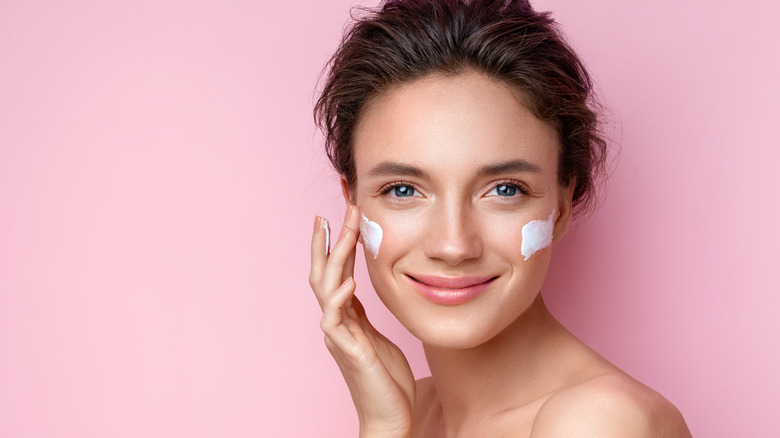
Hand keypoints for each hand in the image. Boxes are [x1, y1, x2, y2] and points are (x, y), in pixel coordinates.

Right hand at [310, 205, 415, 437]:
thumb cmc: (385, 377)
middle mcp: (335, 322)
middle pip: (324, 273)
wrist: (388, 415)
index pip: (335, 272)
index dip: (337, 244)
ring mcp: (338, 335)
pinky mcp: (347, 350)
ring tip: (342, 230)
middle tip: (336, 210)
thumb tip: (355, 285)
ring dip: (334, 258)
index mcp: (344, 316)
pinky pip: (335, 320)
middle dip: (330, 240)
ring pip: (326, 288)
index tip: (342, 215)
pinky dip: (339, 298)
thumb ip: (361, 312)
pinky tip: (348, 280)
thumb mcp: (375, 334)